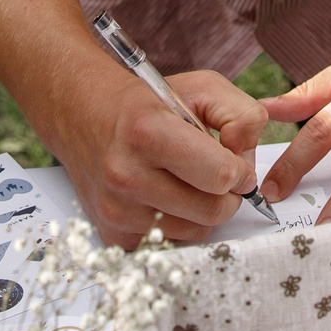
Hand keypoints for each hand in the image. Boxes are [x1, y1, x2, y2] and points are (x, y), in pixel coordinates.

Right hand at [47, 68, 264, 248]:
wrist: (82, 117)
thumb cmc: (145, 103)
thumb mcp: (200, 87)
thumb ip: (241, 115)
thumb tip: (249, 160)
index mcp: (148, 133)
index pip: (220, 175)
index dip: (240, 170)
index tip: (235, 162)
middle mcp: (127, 175)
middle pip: (212, 210)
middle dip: (227, 194)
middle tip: (219, 175)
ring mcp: (117, 210)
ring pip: (195, 231)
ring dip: (204, 210)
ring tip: (189, 182)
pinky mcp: (113, 235)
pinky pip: (170, 244)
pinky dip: (178, 224)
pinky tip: (166, 197)